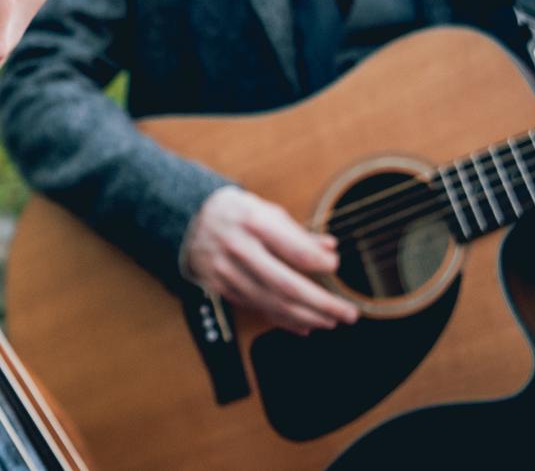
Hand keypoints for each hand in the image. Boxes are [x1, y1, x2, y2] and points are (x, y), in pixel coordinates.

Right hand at [184, 186, 359, 334]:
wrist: (187, 219)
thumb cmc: (235, 213)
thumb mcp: (266, 210)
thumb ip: (298, 233)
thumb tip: (330, 250)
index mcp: (254, 222)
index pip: (294, 250)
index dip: (320, 264)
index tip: (335, 267)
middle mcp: (239, 249)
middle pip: (286, 285)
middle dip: (322, 304)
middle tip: (348, 313)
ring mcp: (227, 272)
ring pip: (272, 303)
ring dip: (306, 316)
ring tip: (331, 321)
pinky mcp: (221, 287)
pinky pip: (256, 308)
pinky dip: (283, 320)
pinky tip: (304, 325)